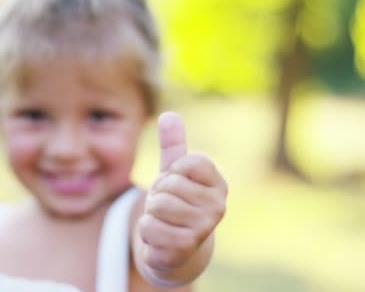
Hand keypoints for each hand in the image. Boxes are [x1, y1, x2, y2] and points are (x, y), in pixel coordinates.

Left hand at [138, 112, 227, 271]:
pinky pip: (149, 227)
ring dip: (151, 214)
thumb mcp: (173, 174)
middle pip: (168, 185)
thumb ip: (173, 145)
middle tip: (166, 208)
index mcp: (217, 184)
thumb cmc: (176, 205)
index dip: (171, 172)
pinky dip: (147, 232)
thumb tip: (168, 114)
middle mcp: (218, 206)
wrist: (175, 250)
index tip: (176, 185)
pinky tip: (159, 239)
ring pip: (157, 205)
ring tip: (163, 222)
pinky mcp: (185, 247)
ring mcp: (204, 228)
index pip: (187, 162)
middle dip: (157, 195)